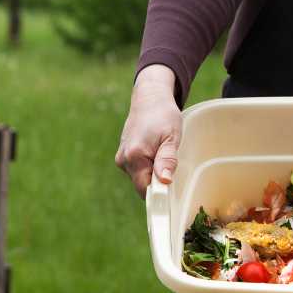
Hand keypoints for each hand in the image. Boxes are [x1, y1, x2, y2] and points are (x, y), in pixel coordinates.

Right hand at [116, 65, 182, 197]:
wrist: (149, 99)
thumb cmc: (163, 115)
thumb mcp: (171, 137)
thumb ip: (167, 160)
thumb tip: (164, 182)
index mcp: (134, 156)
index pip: (145, 189)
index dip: (159, 193)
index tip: (171, 185)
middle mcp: (123, 159)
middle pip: (142, 186)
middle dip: (156, 181)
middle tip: (168, 161)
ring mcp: (121, 158)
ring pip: (139, 178)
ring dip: (152, 173)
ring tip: (161, 152)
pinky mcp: (122, 156)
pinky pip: (137, 171)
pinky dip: (147, 167)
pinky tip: (154, 152)